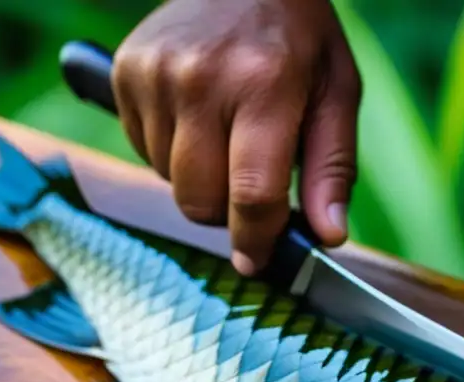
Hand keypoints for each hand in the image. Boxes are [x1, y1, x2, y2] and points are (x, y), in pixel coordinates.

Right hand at [112, 0, 360, 274]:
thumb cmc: (299, 37)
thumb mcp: (338, 94)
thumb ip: (333, 170)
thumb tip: (328, 236)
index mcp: (265, 86)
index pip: (251, 193)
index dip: (256, 241)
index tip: (259, 262)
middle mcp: (202, 80)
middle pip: (200, 201)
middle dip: (228, 214)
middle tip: (253, 193)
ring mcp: (155, 74)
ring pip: (169, 181)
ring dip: (201, 182)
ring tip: (229, 141)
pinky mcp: (126, 72)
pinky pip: (143, 150)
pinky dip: (173, 154)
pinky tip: (199, 122)